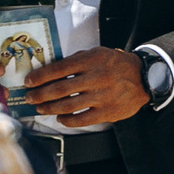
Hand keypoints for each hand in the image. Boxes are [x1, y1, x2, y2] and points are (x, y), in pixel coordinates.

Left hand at [21, 46, 150, 127]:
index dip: (40, 76)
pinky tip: (60, 117)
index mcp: (92, 60)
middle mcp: (96, 77)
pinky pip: (82, 119)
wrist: (144, 78)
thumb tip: (49, 71)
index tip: (29, 81)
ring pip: (68, 105)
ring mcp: (103, 96)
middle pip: (60, 88)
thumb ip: (76, 61)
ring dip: (50, 108)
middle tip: (29, 97)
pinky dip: (67, 120)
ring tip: (41, 108)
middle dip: (40, 94)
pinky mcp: (108, 112)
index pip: (59, 68)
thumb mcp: (97, 53)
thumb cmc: (115, 64)